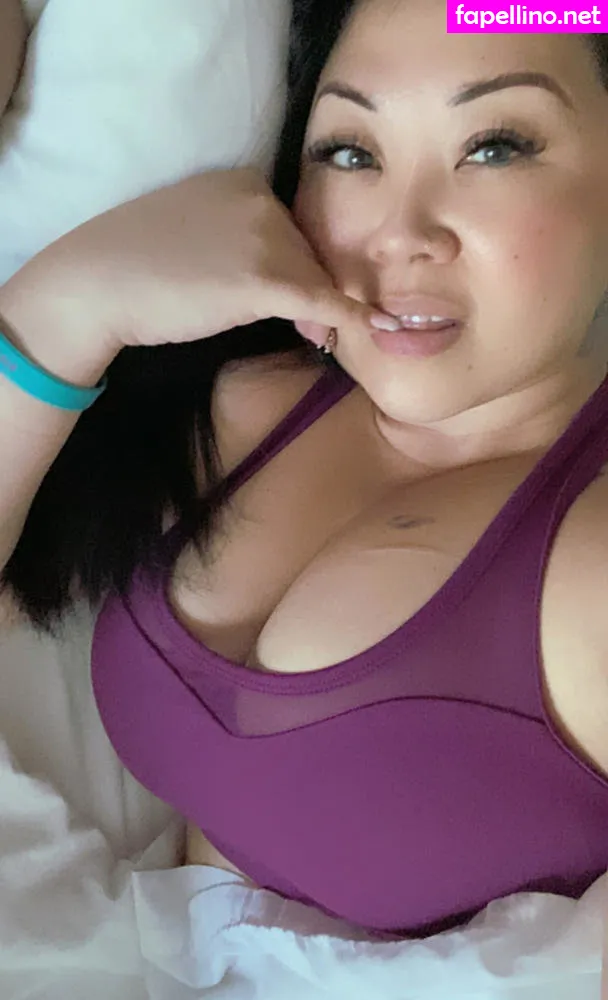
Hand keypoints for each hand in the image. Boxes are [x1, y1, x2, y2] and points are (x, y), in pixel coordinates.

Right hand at [11, 169, 396, 356]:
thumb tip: (280, 284)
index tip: (302, 300)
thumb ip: (238, 244)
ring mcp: (263, 238)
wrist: (97, 281)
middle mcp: (261, 201)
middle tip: (313, 331)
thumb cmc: (136, 263)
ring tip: (317, 339)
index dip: (300, 268)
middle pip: (308, 253)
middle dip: (311, 292)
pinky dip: (350, 318)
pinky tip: (373, 329)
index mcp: (243, 181)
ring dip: (322, 313)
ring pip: (315, 279)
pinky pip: (322, 301)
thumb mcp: (193, 232)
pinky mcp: (264, 280)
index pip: (291, 228)